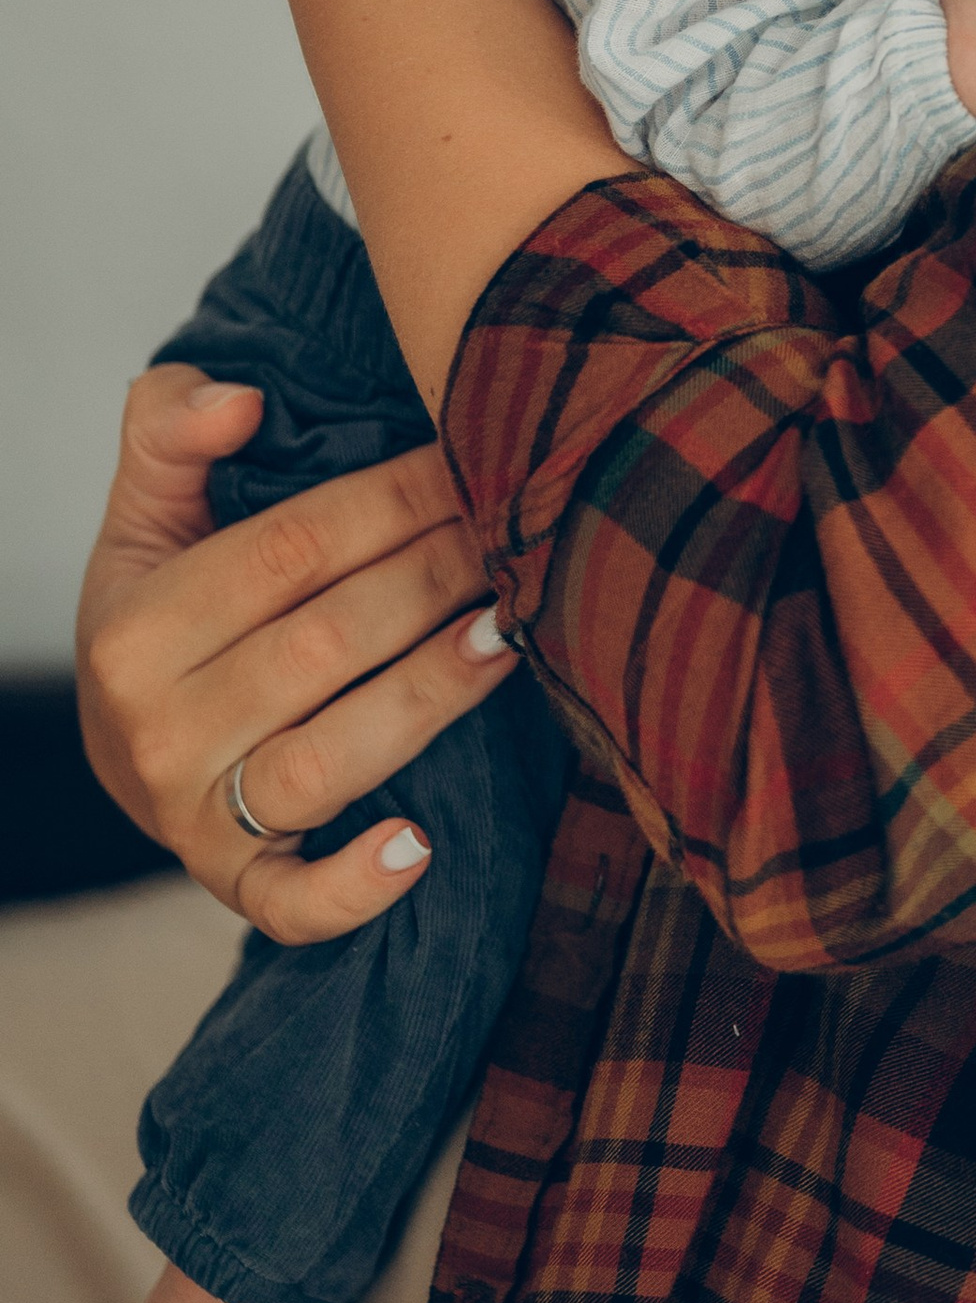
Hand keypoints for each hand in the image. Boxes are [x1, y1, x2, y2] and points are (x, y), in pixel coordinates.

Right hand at [75, 363, 520, 941]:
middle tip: (522, 530)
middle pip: (325, 645)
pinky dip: (355, 885)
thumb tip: (238, 400)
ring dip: (430, 697)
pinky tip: (421, 846)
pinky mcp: (235, 883)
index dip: (392, 500)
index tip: (472, 459)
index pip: (286, 552)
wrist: (127, 736)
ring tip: (510, 635)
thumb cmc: (166, 608)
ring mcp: (195, 818)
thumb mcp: (147, 512)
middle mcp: (156, 732)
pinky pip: (293, 902)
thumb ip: (172, 430)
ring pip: (330, 759)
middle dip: (436, 578)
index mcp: (133, 631)